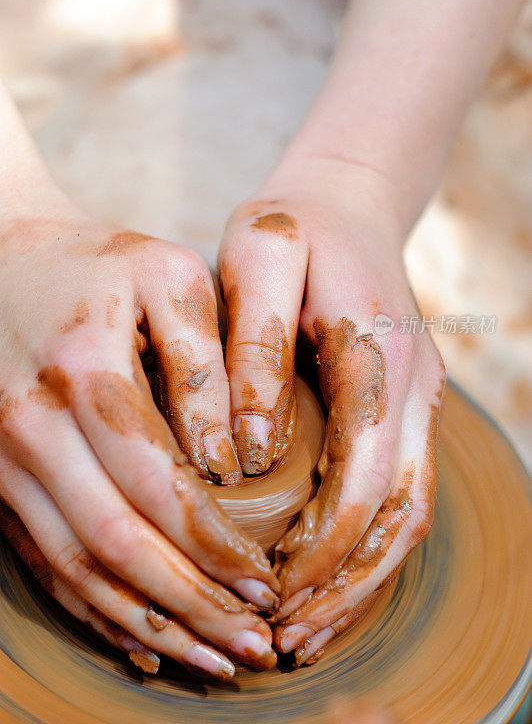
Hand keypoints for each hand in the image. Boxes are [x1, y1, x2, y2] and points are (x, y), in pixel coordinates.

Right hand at [0, 212, 279, 678]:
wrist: (5, 256)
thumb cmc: (98, 263)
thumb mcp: (166, 274)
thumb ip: (205, 358)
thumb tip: (229, 460)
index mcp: (85, 373)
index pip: (158, 487)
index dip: (213, 546)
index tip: (263, 582)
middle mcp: (33, 428)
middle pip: (117, 543)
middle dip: (190, 605)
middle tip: (252, 648)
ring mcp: (6, 460)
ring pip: (77, 568)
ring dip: (146, 625)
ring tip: (210, 662)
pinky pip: (44, 563)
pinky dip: (94, 610)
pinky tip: (140, 641)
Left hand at [218, 158, 444, 664]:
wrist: (348, 201)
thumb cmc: (294, 226)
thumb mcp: (260, 255)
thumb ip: (256, 344)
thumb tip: (253, 448)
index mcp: (377, 354)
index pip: (365, 478)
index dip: (324, 548)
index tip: (270, 592)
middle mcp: (412, 388)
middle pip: (399, 515)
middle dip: (345, 585)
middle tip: (285, 637)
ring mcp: (417, 400)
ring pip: (408, 515)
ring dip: (362, 579)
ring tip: (307, 626)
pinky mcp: (404, 408)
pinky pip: (398, 493)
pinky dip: (367, 546)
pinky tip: (325, 572)